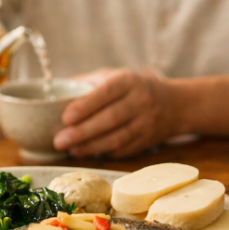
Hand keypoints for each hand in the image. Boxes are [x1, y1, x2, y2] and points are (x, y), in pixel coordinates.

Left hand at [53, 68, 176, 157]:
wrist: (174, 105)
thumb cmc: (133, 88)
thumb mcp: (115, 76)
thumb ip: (87, 82)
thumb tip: (54, 88)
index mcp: (128, 81)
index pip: (106, 93)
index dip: (86, 106)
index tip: (65, 117)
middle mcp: (140, 101)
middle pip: (110, 119)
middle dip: (82, 132)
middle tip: (60, 140)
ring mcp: (146, 123)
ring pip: (117, 139)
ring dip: (91, 147)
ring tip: (70, 150)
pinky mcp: (147, 142)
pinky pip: (123, 151)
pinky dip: (103, 153)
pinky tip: (86, 153)